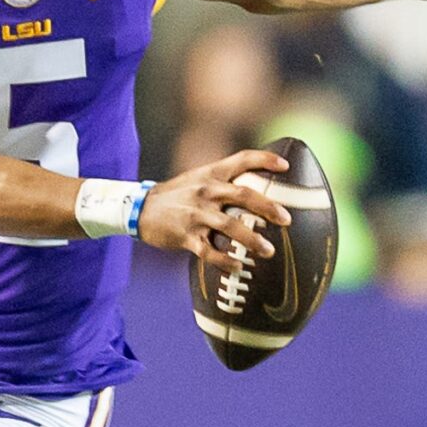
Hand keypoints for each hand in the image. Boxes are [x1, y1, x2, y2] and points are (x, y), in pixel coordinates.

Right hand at [138, 149, 292, 265]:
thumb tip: (255, 190)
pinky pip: (210, 252)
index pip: (242, 159)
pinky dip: (226, 261)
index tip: (285, 167)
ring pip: (230, 226)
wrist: (140, 208)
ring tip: (268, 251)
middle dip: (268, 207)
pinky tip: (239, 267)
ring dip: (252, 240)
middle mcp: (206, 191)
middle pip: (243, 195)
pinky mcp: (186, 236)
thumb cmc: (177, 195)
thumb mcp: (198, 178)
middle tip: (286, 220)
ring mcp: (196, 214)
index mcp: (211, 174)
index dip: (264, 160)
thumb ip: (223, 181)